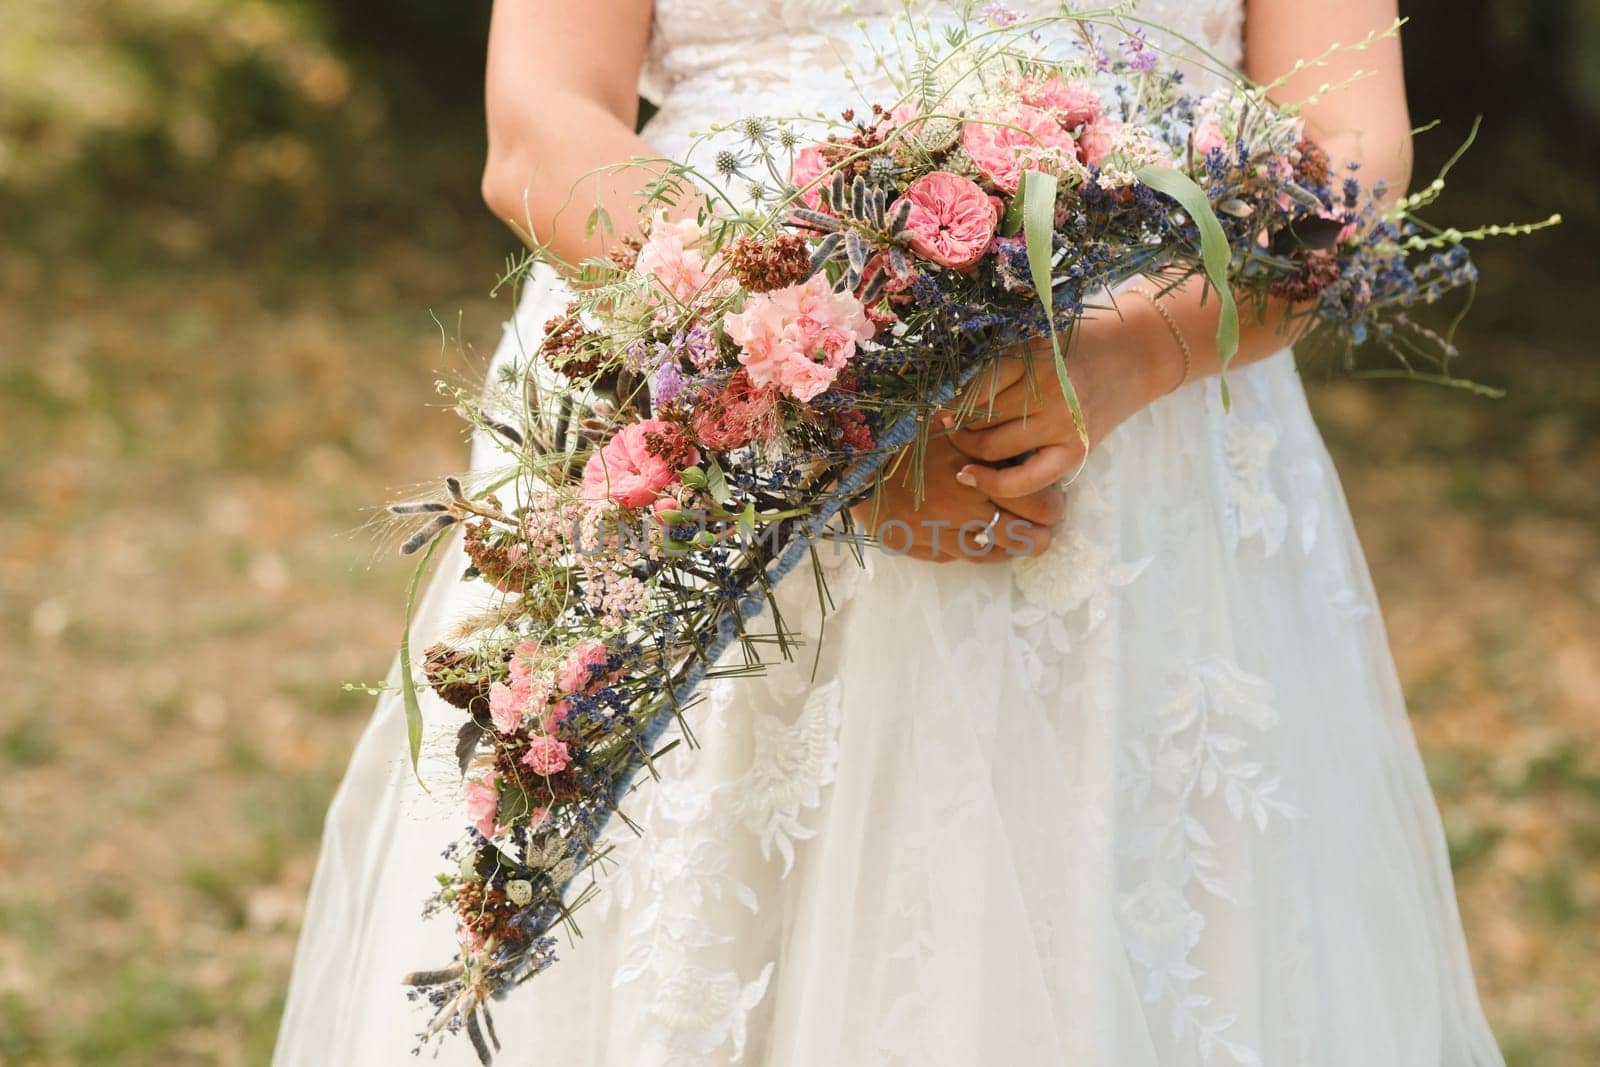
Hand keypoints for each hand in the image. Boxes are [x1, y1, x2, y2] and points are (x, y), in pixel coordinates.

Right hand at [849, 427, 1062, 563]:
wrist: (848, 454)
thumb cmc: (904, 429)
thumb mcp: (950, 421)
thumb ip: (987, 435)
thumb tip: (1024, 446)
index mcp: (977, 475)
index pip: (1038, 504)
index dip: (1052, 506)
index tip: (1053, 501)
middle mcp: (962, 511)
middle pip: (1024, 539)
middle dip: (1039, 535)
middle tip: (1041, 527)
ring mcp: (938, 534)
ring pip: (992, 556)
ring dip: (1008, 549)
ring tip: (1012, 537)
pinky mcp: (916, 547)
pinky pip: (956, 558)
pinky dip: (972, 551)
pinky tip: (974, 538)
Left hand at [947, 304, 1180, 498]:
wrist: (1130, 358)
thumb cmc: (1071, 347)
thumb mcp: (1033, 341)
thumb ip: (996, 366)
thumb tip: (948, 402)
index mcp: (1035, 356)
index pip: (977, 387)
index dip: (950, 403)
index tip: (937, 408)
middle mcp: (1049, 392)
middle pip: (980, 418)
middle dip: (956, 425)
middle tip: (944, 426)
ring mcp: (1062, 425)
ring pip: (993, 447)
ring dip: (967, 447)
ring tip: (960, 441)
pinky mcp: (1073, 453)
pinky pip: (1022, 480)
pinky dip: (990, 482)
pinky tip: (967, 476)